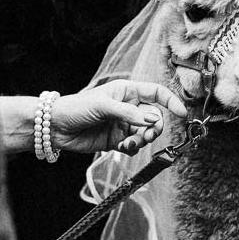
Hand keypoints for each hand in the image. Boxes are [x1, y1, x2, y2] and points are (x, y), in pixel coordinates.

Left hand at [51, 80, 188, 154]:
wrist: (56, 127)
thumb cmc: (77, 108)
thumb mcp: (104, 106)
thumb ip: (130, 113)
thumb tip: (153, 119)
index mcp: (127, 91)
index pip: (156, 93)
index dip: (171, 101)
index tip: (182, 113)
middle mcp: (129, 107)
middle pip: (155, 117)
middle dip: (155, 127)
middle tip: (147, 135)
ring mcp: (123, 124)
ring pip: (146, 133)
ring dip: (142, 140)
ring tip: (130, 143)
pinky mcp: (117, 140)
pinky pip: (134, 145)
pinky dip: (133, 148)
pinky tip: (123, 148)